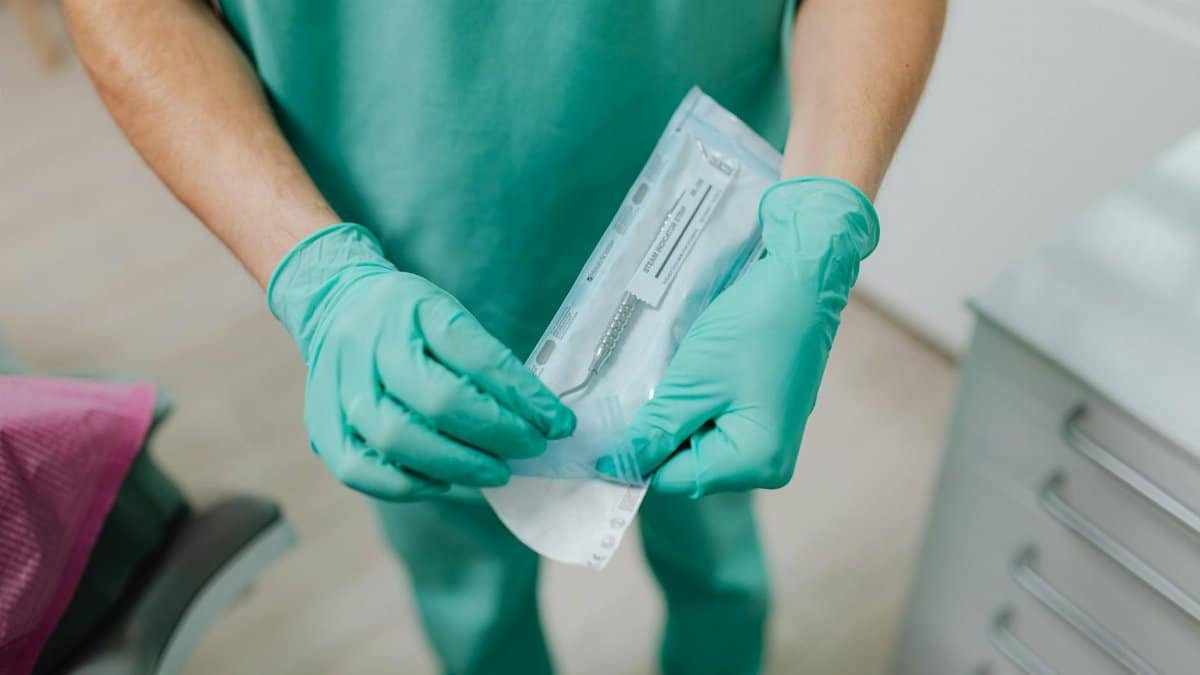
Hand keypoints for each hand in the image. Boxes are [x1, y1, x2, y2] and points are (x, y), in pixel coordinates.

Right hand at [268, 224, 575, 500]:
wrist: (336, 304)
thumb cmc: (410, 320)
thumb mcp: (450, 317)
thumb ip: (489, 363)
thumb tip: (541, 419)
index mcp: (413, 309)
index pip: (477, 358)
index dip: (523, 397)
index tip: (559, 423)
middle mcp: (371, 344)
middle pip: (438, 401)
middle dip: (496, 434)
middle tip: (529, 449)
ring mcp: (340, 385)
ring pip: (398, 440)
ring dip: (459, 466)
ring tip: (496, 472)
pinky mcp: (322, 423)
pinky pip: (361, 469)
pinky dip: (407, 485)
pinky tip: (442, 483)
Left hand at [629, 178, 877, 495]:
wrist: (801, 281)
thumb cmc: (751, 330)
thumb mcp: (691, 383)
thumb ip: (654, 431)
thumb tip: (615, 466)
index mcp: (755, 463)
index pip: (674, 478)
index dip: (635, 457)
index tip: (599, 434)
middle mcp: (768, 464)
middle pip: (688, 464)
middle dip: (657, 434)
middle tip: (628, 396)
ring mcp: (769, 439)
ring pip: (699, 443)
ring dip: (673, 417)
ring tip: (660, 381)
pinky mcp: (766, 416)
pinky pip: (716, 423)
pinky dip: (693, 405)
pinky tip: (684, 378)